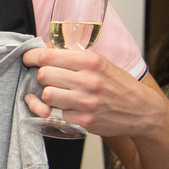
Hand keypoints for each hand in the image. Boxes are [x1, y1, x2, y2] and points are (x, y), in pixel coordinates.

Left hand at [22, 47, 167, 138]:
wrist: (140, 110)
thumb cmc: (117, 84)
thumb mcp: (100, 62)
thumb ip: (71, 55)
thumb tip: (42, 48)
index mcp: (91, 61)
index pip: (48, 56)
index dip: (31, 57)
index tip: (28, 58)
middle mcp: (88, 81)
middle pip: (43, 75)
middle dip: (40, 76)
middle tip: (45, 78)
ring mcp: (85, 102)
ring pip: (46, 95)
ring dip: (45, 94)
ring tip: (53, 92)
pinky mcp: (82, 120)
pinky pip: (52, 114)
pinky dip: (49, 111)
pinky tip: (52, 107)